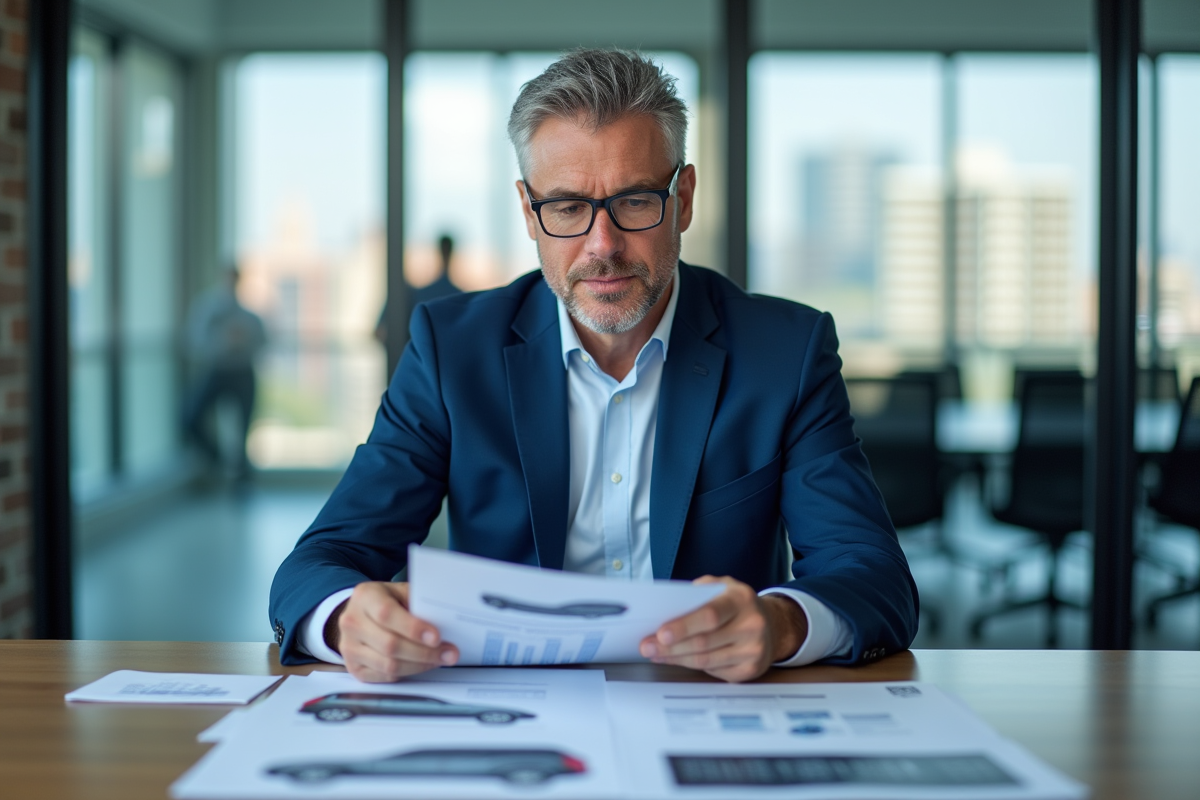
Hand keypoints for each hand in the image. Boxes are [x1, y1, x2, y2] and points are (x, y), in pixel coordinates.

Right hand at [328, 581, 458, 681]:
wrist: (359, 613)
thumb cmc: (386, 601)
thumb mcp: (400, 592)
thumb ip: (417, 604)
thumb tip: (445, 621)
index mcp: (365, 597)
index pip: (387, 614)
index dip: (413, 628)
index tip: (436, 637)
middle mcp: (352, 622)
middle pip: (390, 644)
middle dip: (424, 652)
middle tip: (449, 653)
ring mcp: (349, 647)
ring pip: (388, 665)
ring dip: (419, 665)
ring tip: (439, 659)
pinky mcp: (353, 667)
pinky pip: (384, 676)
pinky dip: (408, 672)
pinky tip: (421, 664)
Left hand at [638, 576, 806, 682]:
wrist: (772, 624)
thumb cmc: (736, 604)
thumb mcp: (721, 587)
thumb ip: (696, 594)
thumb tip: (664, 609)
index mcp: (741, 599)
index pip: (711, 615)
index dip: (684, 626)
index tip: (660, 633)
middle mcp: (752, 625)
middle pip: (704, 642)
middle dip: (670, 646)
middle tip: (646, 646)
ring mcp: (753, 650)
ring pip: (705, 660)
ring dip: (675, 658)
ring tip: (655, 653)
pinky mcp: (750, 670)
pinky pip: (713, 671)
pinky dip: (690, 666)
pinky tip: (675, 659)